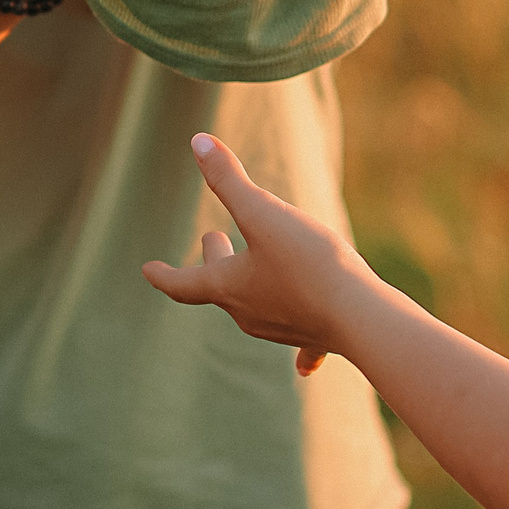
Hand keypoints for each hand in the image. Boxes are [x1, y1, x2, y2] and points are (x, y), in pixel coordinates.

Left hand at [143, 133, 369, 375]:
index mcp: (229, 287)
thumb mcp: (264, 213)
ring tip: (258, 267)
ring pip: (257, 306)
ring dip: (251, 285)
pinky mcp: (316, 337)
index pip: (183, 283)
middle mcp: (249, 313)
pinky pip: (302, 344)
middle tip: (211, 238)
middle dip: (212, 261)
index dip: (162, 273)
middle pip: (220, 288)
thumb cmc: (309, 263)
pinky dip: (298, 349)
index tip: (147, 269)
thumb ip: (229, 180)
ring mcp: (281, 329)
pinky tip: (303, 367)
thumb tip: (198, 141)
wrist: (362, 318)